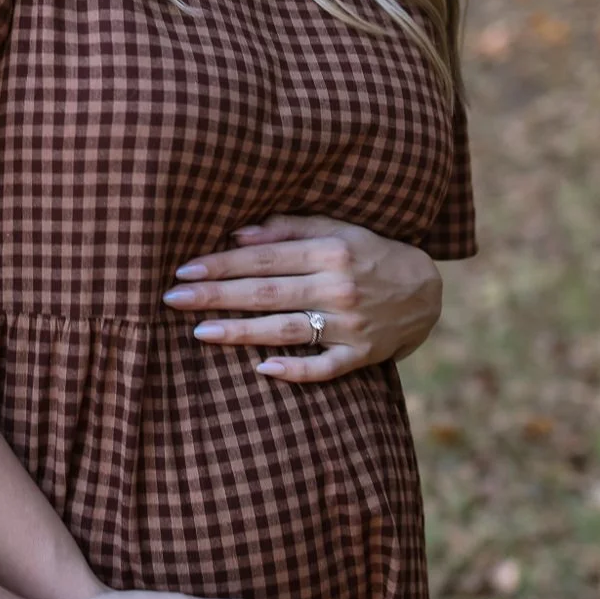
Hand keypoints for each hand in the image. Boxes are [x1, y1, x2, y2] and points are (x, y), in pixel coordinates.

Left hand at [163, 214, 442, 382]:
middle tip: (173, 299)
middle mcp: (338, 287)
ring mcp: (350, 325)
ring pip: (286, 330)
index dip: (221, 264)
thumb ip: (289, 228)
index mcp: (329, 251)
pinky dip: (295, 370)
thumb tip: (238, 234)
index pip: (263, 259)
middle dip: (216, 296)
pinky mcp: (362, 355)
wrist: (425, 290)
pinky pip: (325, 368)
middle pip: (266, 293)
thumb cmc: (369, 252)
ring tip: (199, 332)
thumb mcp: (337, 228)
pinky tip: (261, 370)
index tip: (184, 269)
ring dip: (241, 332)